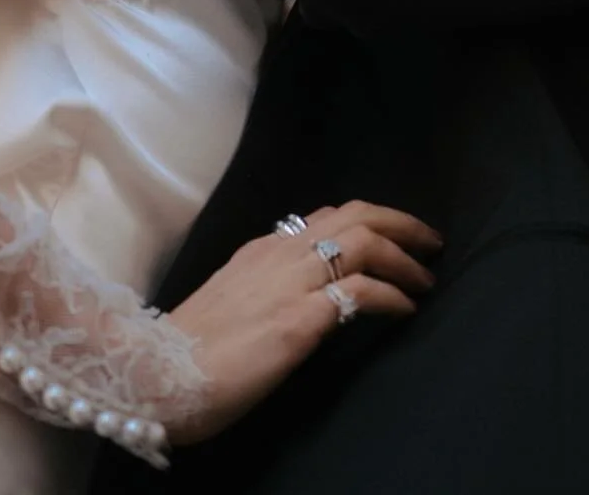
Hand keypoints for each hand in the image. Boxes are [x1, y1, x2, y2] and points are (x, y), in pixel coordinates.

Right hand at [162, 201, 440, 444]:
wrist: (157, 374)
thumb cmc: (190, 349)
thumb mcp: (231, 299)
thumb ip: (264, 284)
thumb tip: (297, 286)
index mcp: (262, 250)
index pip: (325, 215)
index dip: (367, 220)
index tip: (392, 234)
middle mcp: (280, 254)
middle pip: (355, 214)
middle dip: (401, 223)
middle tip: (430, 241)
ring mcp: (291, 283)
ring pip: (363, 241)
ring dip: (404, 257)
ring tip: (427, 278)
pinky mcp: (299, 320)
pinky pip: (359, 291)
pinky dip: (392, 294)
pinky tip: (406, 309)